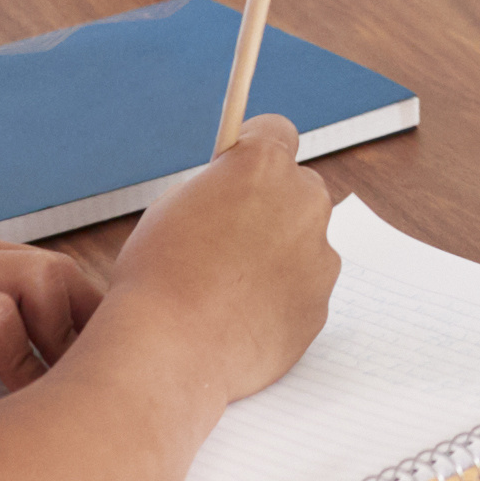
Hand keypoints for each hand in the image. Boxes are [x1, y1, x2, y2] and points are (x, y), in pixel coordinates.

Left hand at [0, 218, 103, 384]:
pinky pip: (36, 260)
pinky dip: (61, 299)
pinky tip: (60, 338)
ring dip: (79, 314)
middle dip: (71, 333)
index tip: (28, 407)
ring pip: (50, 264)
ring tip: (86, 364)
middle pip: (41, 277)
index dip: (25, 363)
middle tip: (79, 385)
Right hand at [102, 117, 342, 404]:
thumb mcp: (173, 207)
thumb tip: (234, 195)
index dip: (254, 149)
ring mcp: (319, 256)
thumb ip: (217, 191)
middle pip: (299, 189)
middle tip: (232, 234)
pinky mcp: (320, 305)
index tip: (240, 167)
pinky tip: (241, 317)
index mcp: (263, 166)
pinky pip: (304, 291)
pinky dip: (281, 299)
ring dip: (279, 255)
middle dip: (273, 205)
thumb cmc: (159, 276)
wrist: (171, 348)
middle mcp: (303, 202)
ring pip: (305, 244)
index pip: (277, 132)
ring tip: (229, 287)